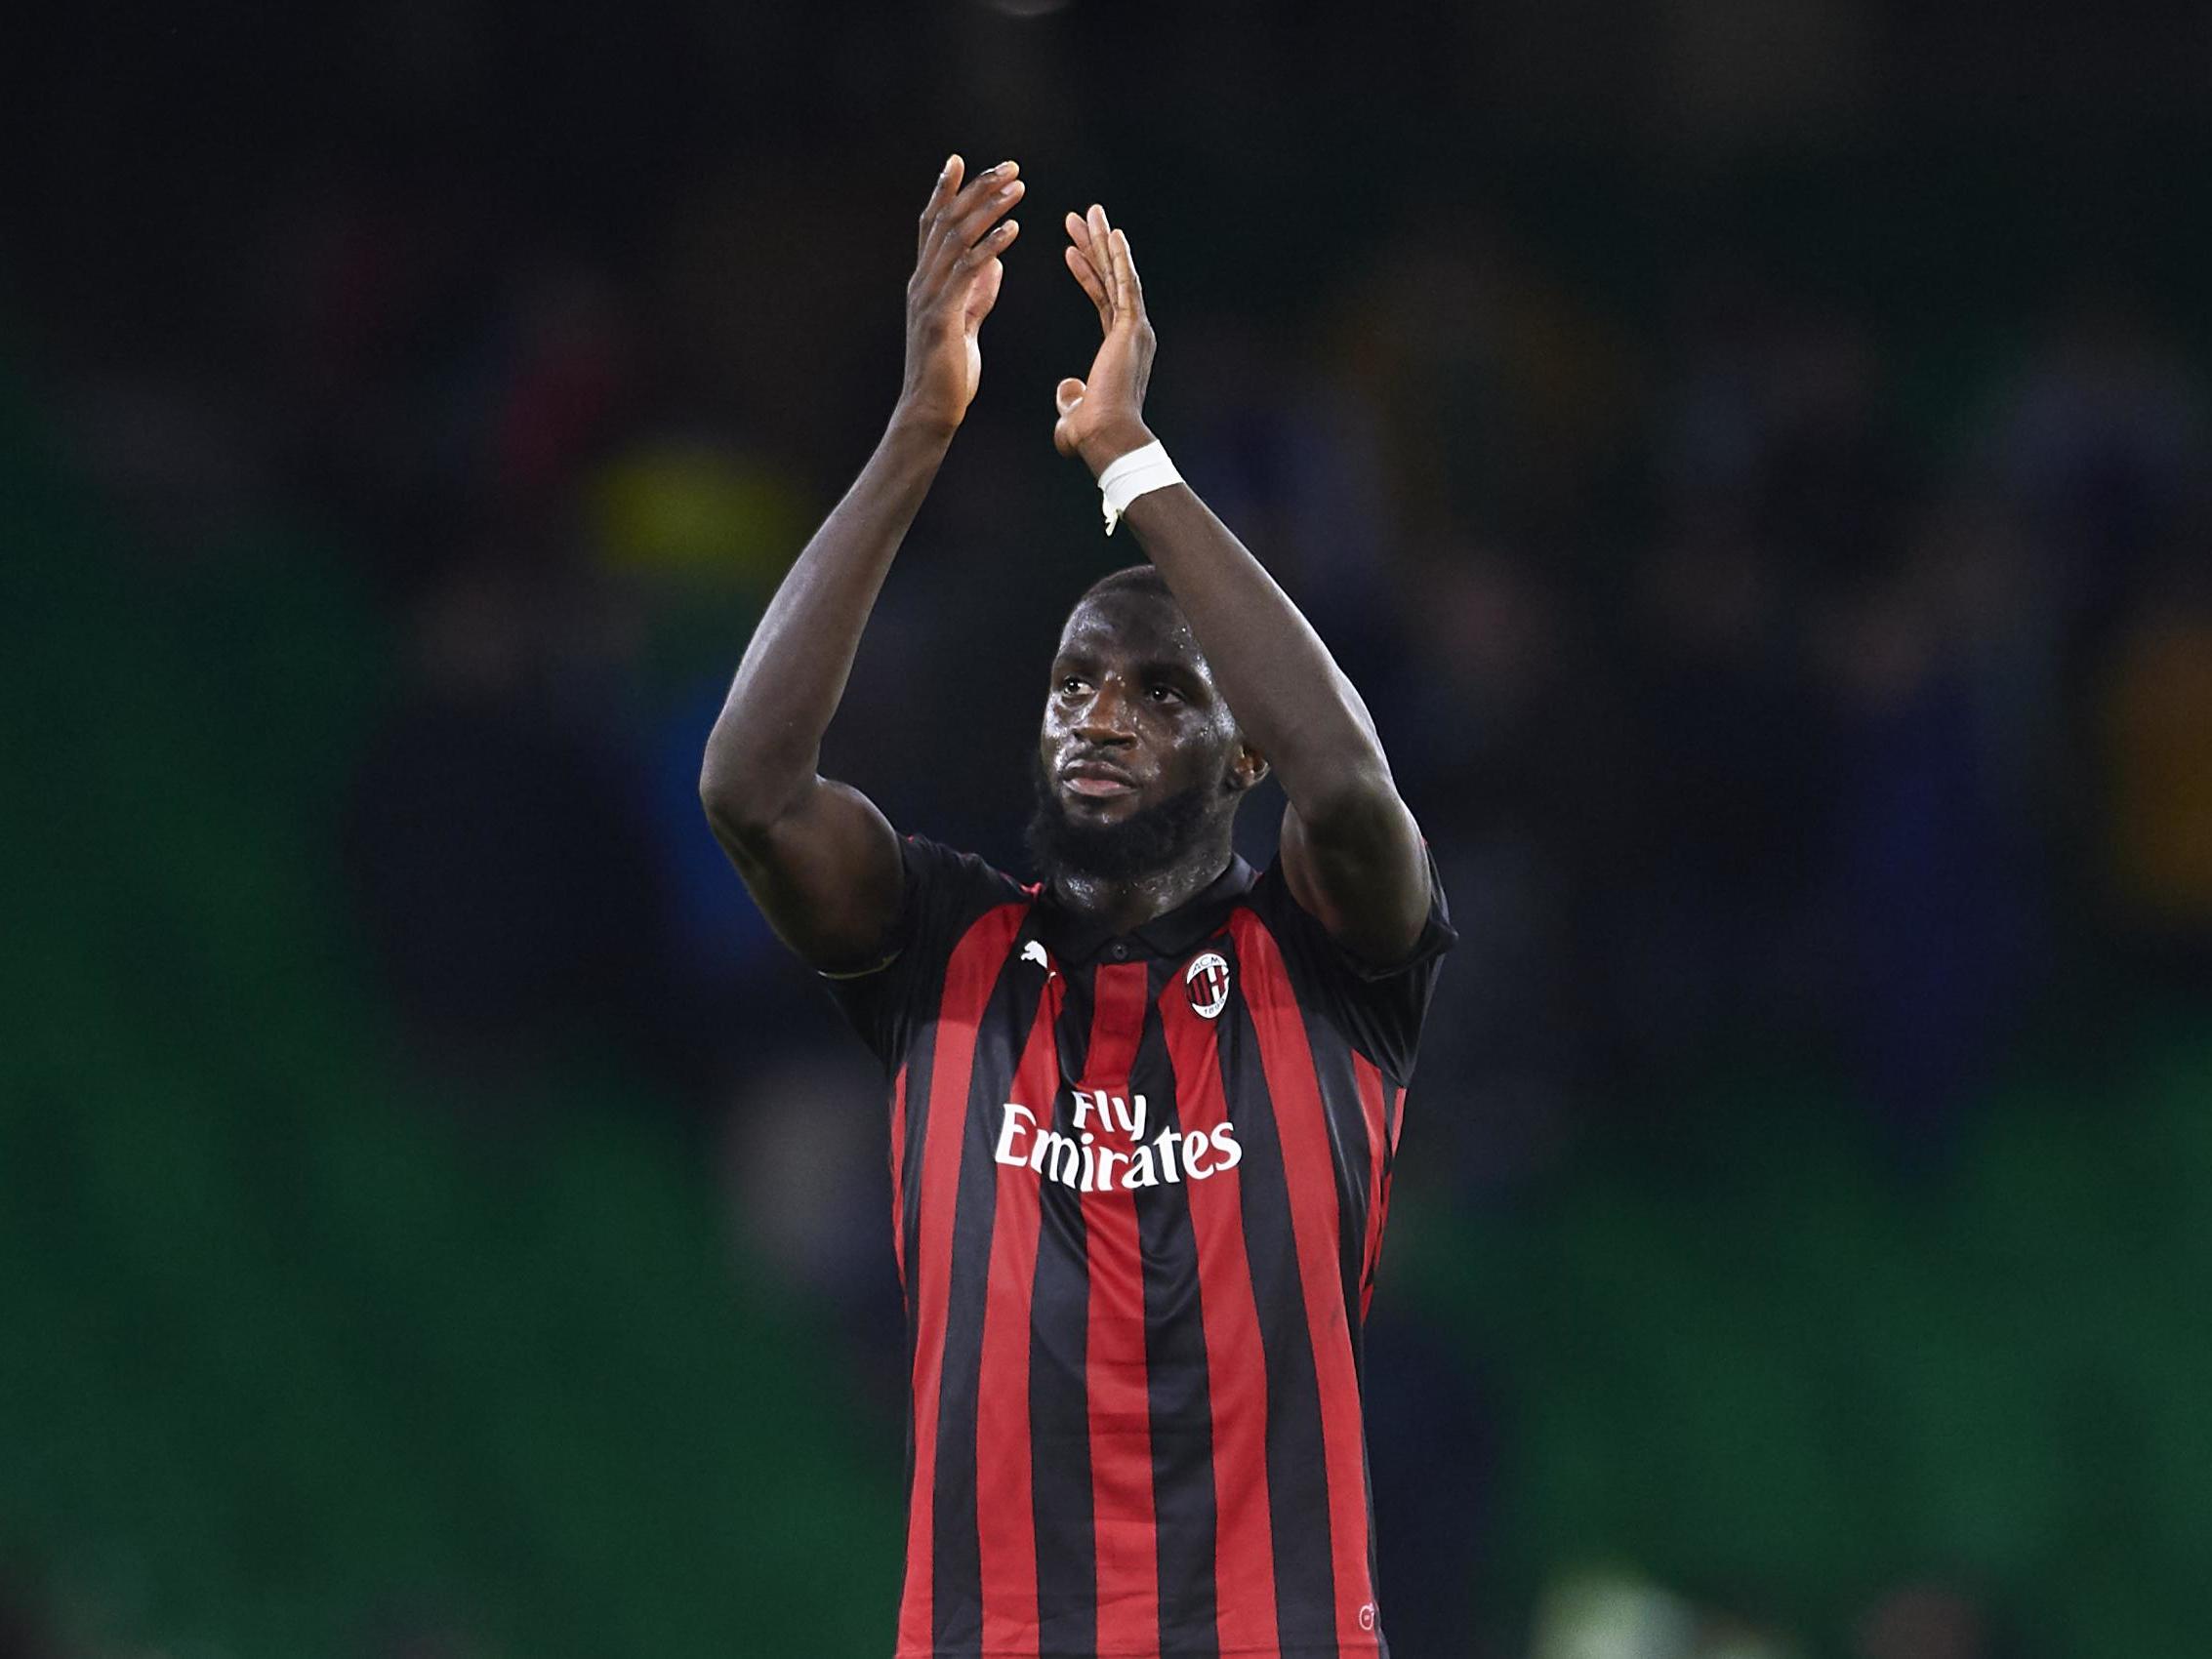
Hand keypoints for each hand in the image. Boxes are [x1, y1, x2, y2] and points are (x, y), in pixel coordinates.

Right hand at [899, 155, 1022, 432]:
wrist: (932, 412)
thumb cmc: (950, 374)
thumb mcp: (966, 322)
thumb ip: (976, 291)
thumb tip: (994, 262)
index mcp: (927, 282)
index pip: (933, 225)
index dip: (945, 191)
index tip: (962, 161)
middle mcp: (923, 282)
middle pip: (946, 220)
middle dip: (976, 189)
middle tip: (1010, 167)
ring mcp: (930, 297)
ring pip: (956, 239)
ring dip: (989, 209)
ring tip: (1018, 188)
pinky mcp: (943, 316)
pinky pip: (968, 272)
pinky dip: (990, 246)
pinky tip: (1013, 230)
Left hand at [1055, 202, 1156, 472]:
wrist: (1109, 440)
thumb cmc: (1092, 436)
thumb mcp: (1073, 412)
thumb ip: (1070, 397)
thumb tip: (1066, 386)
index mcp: (1120, 349)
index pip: (1103, 300)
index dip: (1087, 272)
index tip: (1072, 248)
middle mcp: (1133, 334)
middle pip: (1112, 279)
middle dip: (1096, 246)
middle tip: (1083, 216)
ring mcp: (1135, 330)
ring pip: (1118, 275)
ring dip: (1104, 242)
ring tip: (1092, 212)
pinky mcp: (1132, 328)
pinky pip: (1124, 285)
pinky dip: (1118, 258)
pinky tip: (1111, 234)